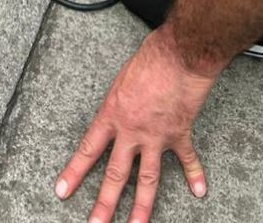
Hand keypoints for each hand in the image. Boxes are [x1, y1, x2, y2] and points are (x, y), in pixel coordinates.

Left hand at [55, 26, 214, 222]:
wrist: (178, 55)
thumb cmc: (148, 58)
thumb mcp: (121, 79)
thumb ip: (118, 103)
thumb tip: (118, 115)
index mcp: (112, 114)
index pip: (89, 149)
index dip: (74, 172)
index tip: (62, 191)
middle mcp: (131, 131)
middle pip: (115, 174)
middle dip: (104, 203)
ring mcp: (156, 136)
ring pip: (147, 179)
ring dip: (141, 207)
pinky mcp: (179, 133)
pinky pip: (187, 159)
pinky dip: (194, 175)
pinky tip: (199, 191)